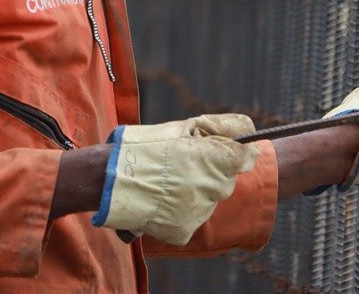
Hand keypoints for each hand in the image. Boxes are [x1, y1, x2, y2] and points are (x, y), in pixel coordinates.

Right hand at [90, 114, 259, 244]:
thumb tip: (248, 135)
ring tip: (168, 184)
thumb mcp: (184, 127)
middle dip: (211, 173)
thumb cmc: (146, 148)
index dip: (238, 154)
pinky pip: (192, 220)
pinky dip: (180, 212)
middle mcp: (212, 187)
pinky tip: (163, 202)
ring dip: (195, 193)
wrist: (110, 178)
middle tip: (183, 168)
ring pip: (208, 201)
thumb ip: (220, 130)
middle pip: (225, 181)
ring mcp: (199, 211)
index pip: (246, 158)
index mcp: (215, 158)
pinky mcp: (185, 230)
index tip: (229, 153)